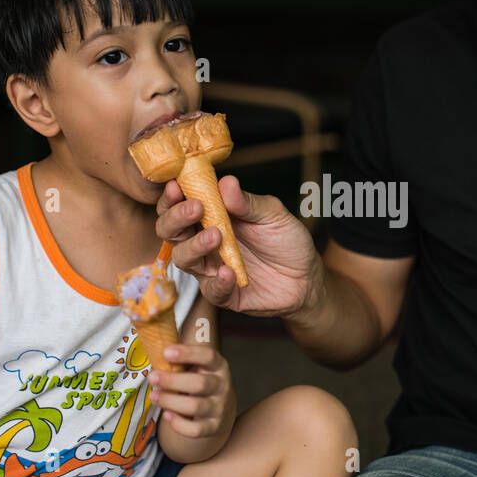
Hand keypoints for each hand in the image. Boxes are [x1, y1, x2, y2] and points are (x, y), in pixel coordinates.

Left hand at [150, 344, 231, 438]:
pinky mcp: (213, 427)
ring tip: (154, 396)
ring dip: (170, 401)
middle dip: (173, 380)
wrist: (220, 409)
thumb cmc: (199, 379)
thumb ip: (182, 357)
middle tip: (152, 377)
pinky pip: (196, 430)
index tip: (166, 352)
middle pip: (199, 383)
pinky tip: (167, 415)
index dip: (187, 353)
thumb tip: (154, 340)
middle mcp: (222, 386)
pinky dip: (179, 424)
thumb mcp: (197, 365)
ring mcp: (219, 407)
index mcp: (218, 366)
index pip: (208, 356)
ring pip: (195, 406)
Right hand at [155, 174, 320, 317]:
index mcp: (211, 215)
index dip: (172, 195)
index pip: (179, 203)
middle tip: (196, 208)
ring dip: (194, 245)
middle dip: (176, 217)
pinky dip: (217, 281)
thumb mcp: (272, 214)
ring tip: (216, 236)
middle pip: (170, 230)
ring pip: (182, 258)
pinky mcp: (222, 293)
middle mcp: (203, 241)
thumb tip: (226, 182)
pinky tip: (228, 272)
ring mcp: (210, 268)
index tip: (175, 186)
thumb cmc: (286, 240)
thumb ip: (247, 202)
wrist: (307, 277)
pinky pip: (210, 289)